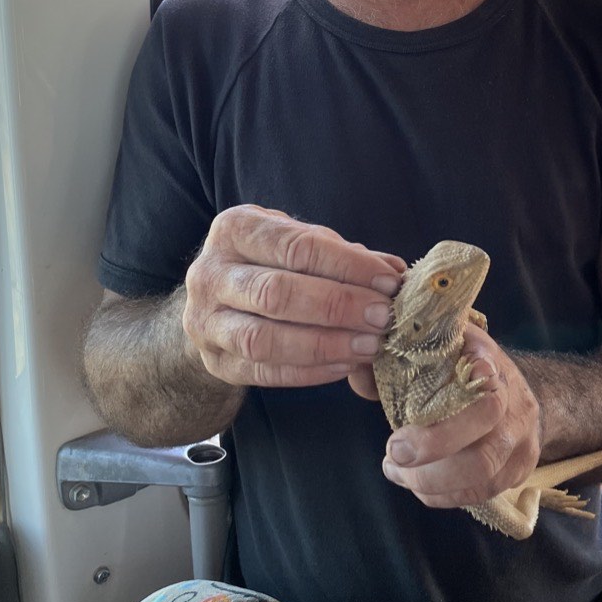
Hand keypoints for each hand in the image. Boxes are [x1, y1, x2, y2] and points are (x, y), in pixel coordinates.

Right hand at [183, 205, 404, 388]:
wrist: (215, 302)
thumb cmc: (268, 263)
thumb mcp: (297, 243)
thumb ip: (343, 255)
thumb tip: (394, 272)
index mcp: (234, 229)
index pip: (296, 246)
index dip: (347, 265)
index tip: (388, 281)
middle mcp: (211, 273)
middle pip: (276, 292)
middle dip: (338, 306)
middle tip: (382, 317)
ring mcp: (206, 321)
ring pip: (264, 338)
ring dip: (324, 344)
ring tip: (368, 346)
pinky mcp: (215, 362)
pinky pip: (264, 372)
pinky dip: (308, 371)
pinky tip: (344, 365)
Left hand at [378, 324, 541, 508]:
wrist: (518, 394)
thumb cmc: (462, 374)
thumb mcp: (434, 357)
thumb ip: (395, 364)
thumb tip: (356, 371)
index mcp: (485, 357)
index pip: (483, 362)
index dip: (465, 375)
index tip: (432, 391)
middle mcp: (510, 393)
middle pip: (484, 417)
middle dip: (434, 443)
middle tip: (394, 452)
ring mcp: (520, 433)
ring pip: (483, 466)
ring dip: (431, 479)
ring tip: (397, 472)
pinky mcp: (521, 466)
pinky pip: (482, 491)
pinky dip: (444, 495)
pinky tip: (419, 486)